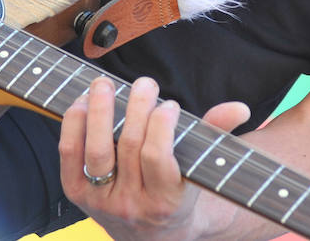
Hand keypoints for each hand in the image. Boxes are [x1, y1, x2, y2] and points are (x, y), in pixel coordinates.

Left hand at [60, 76, 250, 240]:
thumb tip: (239, 108)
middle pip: (128, 147)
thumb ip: (217, 133)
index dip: (161, 125)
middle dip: (136, 107)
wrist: (151, 233)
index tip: (169, 105)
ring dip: (99, 111)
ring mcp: (101, 202)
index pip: (158, 157)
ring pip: (97, 150)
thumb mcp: (202, 168)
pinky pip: (70, 156)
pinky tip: (83, 102)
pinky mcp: (77, 195)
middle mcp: (132, 205)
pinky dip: (74, 126)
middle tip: (145, 84)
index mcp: (167, 201)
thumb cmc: (179, 189)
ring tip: (105, 84)